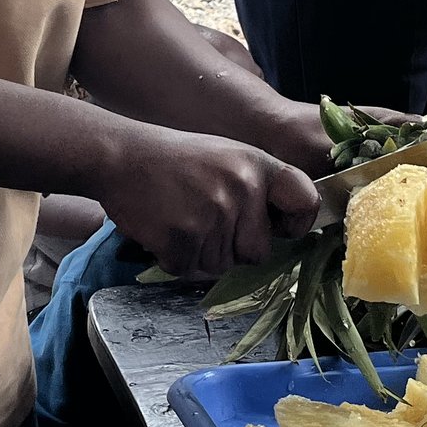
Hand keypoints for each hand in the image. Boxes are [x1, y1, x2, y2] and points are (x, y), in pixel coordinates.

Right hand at [96, 127, 318, 278]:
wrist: (121, 156)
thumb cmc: (175, 159)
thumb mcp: (227, 157)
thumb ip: (257, 187)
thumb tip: (282, 230)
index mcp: (257, 165)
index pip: (305, 201)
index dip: (297, 224)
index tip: (281, 230)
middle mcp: (242, 190)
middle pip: (258, 252)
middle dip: (234, 248)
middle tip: (205, 220)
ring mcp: (213, 215)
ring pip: (222, 266)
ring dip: (201, 253)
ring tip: (180, 217)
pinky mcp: (183, 239)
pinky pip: (188, 270)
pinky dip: (174, 258)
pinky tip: (162, 228)